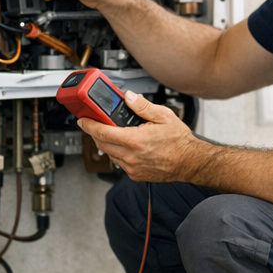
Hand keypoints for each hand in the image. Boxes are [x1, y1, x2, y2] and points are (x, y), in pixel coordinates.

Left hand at [77, 92, 202, 182]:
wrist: (190, 161)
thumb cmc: (179, 141)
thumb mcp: (163, 116)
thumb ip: (143, 106)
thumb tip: (128, 97)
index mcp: (135, 140)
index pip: (103, 132)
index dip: (89, 124)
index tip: (82, 119)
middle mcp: (131, 156)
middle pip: (102, 143)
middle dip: (95, 132)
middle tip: (95, 122)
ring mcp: (132, 167)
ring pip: (109, 154)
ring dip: (106, 142)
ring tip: (111, 132)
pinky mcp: (135, 174)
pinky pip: (119, 162)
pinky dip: (117, 152)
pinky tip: (125, 145)